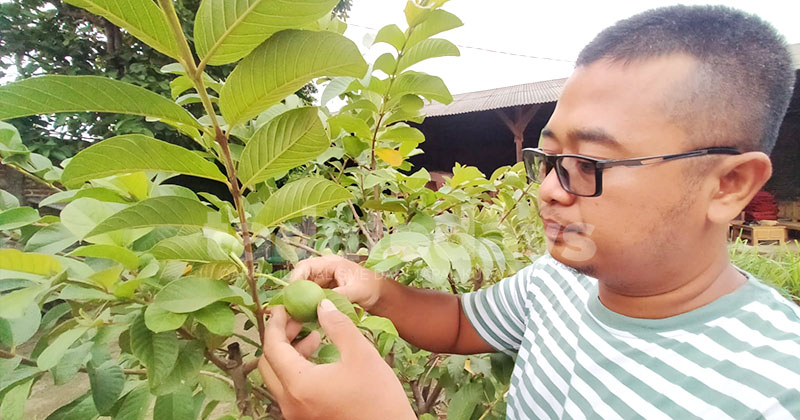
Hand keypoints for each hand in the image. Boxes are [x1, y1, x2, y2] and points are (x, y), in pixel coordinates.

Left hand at [259, 300, 415, 419]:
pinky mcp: (306, 419)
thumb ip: (338, 326)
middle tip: (298, 320)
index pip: (273, 348)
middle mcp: (290, 403)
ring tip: (313, 336)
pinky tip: (319, 359)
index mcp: (300, 385)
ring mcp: (296, 414)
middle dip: (280, 338)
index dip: (276, 323)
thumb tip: (322, 305)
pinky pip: (291, 390)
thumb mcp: (361, 354)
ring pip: (279, 378)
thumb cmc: (379, 397)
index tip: (283, 306)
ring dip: (290, 354)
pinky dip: (297, 370)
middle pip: (269, 364)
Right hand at [290, 254, 383, 310]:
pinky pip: (311, 297)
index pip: (305, 266)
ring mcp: (323, 281)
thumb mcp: (356, 290)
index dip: (296, 278)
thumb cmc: (371, 287)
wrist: (379, 295)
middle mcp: (323, 270)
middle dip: (296, 292)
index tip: (292, 293)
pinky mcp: (324, 292)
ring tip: (297, 314)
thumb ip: (340, 295)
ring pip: (305, 289)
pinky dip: (309, 305)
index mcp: (330, 263)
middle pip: (301, 278)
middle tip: (291, 307)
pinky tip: (307, 316)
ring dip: (301, 300)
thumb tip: (323, 304)